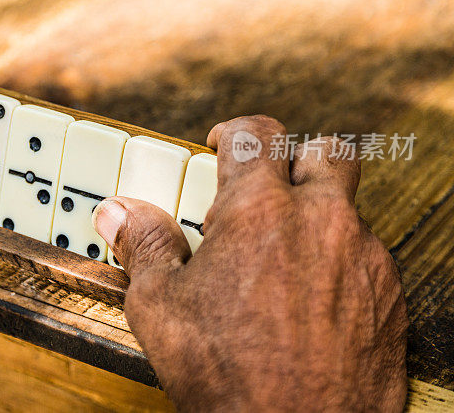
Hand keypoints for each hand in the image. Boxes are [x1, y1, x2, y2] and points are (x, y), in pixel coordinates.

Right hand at [92, 116, 407, 410]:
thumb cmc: (229, 376)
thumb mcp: (160, 307)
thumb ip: (144, 245)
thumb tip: (121, 213)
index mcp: (260, 212)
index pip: (254, 136)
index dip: (233, 133)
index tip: (221, 146)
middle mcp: (321, 222)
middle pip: (324, 153)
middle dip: (293, 159)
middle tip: (263, 187)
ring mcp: (363, 257)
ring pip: (347, 207)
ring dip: (315, 214)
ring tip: (279, 250)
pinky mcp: (388, 296)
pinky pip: (366, 255)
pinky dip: (337, 259)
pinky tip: (306, 294)